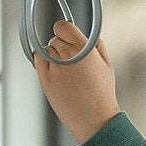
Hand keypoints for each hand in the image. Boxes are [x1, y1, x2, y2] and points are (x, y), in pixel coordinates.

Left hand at [35, 20, 120, 143]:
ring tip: (65, 71)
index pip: (63, 26)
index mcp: (84, 49)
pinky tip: (54, 71)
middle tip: (70, 60)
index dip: (64, 30)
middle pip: (55, 39)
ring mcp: (54, 68)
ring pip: (46, 50)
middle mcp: (67, 56)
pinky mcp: (45, 79)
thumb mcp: (106, 66)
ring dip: (53, 56)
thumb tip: (87, 37)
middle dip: (61, 46)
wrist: (94, 119)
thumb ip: (97, 46)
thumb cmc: (101, 95)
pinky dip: (43, 62)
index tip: (66, 35)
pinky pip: (38, 61)